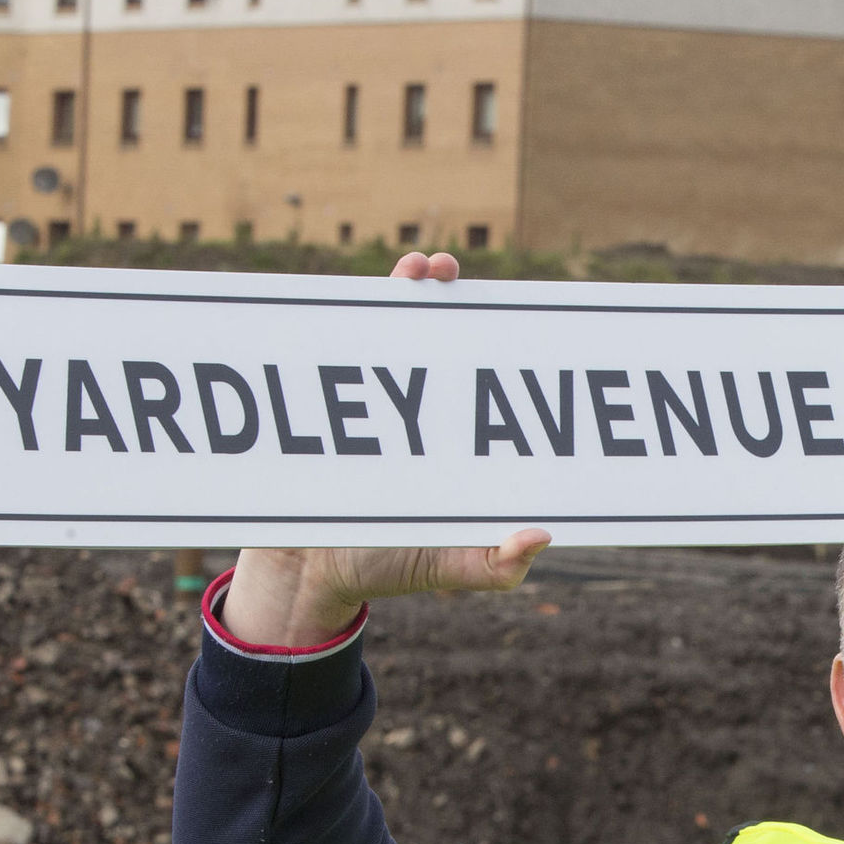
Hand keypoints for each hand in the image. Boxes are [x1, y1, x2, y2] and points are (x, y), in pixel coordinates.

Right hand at [219, 250, 553, 646]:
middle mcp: (411, 411)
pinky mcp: (319, 406)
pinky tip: (347, 300)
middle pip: (432, 340)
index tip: (506, 312)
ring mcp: (364, 403)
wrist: (302, 574)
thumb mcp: (447, 567)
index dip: (492, 342)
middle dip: (441, 298)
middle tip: (445, 270)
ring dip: (398, 293)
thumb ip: (492, 565)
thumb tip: (542, 536)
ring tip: (414, 269)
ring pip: (385, 334)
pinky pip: (331, 355)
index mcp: (449, 440)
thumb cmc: (384, 566)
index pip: (477, 382)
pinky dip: (341, 320)